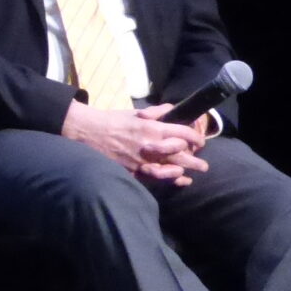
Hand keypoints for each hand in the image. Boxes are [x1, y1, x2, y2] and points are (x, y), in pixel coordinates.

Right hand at [62, 100, 206, 186]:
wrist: (87, 132)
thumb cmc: (111, 120)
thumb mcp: (135, 112)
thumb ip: (156, 112)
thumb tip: (173, 110)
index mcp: (152, 128)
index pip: (182, 133)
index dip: (195, 137)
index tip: (199, 141)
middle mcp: (150, 146)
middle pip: (181, 155)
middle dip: (195, 160)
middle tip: (203, 165)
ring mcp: (141, 161)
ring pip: (170, 170)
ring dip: (184, 172)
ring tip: (192, 175)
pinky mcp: (132, 171)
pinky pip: (155, 179)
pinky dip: (168, 180)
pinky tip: (177, 181)